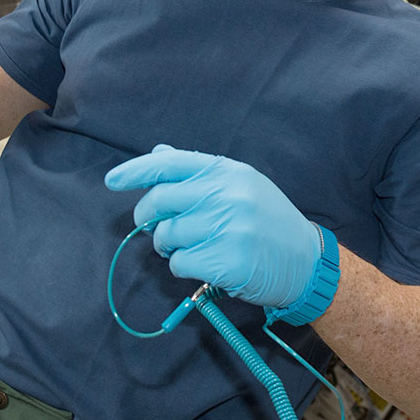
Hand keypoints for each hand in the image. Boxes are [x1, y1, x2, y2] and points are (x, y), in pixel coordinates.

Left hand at [105, 145, 325, 309]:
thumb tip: (159, 153)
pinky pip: (180, 263)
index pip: (171, 164)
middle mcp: (227, 195)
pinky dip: (184, 267)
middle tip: (156, 229)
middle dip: (147, 218)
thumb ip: (200, 172)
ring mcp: (228, 228)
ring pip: (166, 236)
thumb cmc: (269, 221)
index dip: (137, 171)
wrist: (306, 261)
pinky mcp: (227, 261)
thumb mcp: (242, 186)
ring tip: (193, 247)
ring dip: (170, 246)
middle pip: (160, 201)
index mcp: (229, 172)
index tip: (113, 180)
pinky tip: (206, 264)